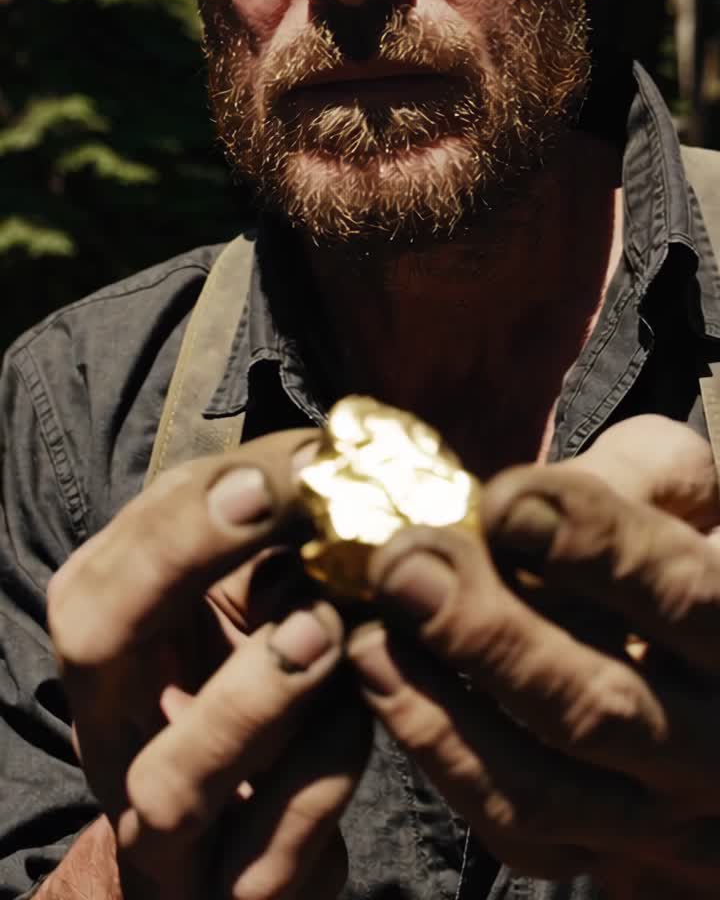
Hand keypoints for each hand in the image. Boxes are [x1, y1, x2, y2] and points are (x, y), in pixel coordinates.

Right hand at [47, 433, 370, 899]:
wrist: (270, 855)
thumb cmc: (278, 700)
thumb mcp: (269, 606)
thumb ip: (279, 544)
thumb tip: (339, 459)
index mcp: (115, 642)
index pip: (112, 561)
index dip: (191, 511)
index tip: (289, 467)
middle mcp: (113, 732)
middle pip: (92, 636)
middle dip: (187, 557)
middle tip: (282, 511)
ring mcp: (159, 834)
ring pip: (165, 782)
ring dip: (257, 696)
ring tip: (327, 630)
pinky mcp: (221, 898)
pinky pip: (260, 866)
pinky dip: (319, 786)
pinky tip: (364, 723)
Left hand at [347, 416, 719, 894]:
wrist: (714, 662)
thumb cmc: (693, 537)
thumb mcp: (690, 489)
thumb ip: (629, 477)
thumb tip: (520, 505)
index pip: (680, 594)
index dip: (588, 545)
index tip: (501, 501)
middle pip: (601, 707)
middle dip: (486, 633)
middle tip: (404, 565)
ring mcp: (670, 818)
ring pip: (547, 790)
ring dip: (441, 708)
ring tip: (374, 631)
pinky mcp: (615, 856)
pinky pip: (520, 833)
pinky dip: (442, 761)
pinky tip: (388, 685)